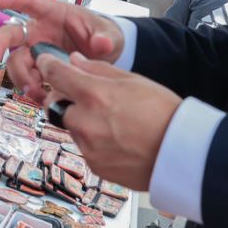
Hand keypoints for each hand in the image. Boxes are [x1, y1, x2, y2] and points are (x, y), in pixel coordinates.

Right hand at [0, 0, 123, 102]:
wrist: (106, 58)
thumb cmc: (103, 36)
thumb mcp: (110, 34)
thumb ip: (106, 38)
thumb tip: (102, 43)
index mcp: (54, 14)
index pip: (29, 2)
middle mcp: (39, 32)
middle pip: (10, 35)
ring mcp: (37, 51)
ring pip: (16, 62)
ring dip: (20, 77)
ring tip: (35, 92)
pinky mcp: (40, 69)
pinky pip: (28, 78)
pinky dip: (31, 89)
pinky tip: (43, 99)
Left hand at [37, 50, 179, 190]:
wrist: (182, 154)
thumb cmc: (164, 113)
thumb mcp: (133, 80)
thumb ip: (98, 70)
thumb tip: (75, 61)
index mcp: (95, 95)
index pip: (56, 75)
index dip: (48, 65)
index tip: (46, 62)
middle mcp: (85, 122)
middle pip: (56, 104)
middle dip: (65, 98)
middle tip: (86, 96)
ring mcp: (88, 147)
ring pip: (71, 127)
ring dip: (81, 120)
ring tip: (113, 121)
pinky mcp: (94, 166)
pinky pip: (84, 147)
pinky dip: (94, 140)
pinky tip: (118, 139)